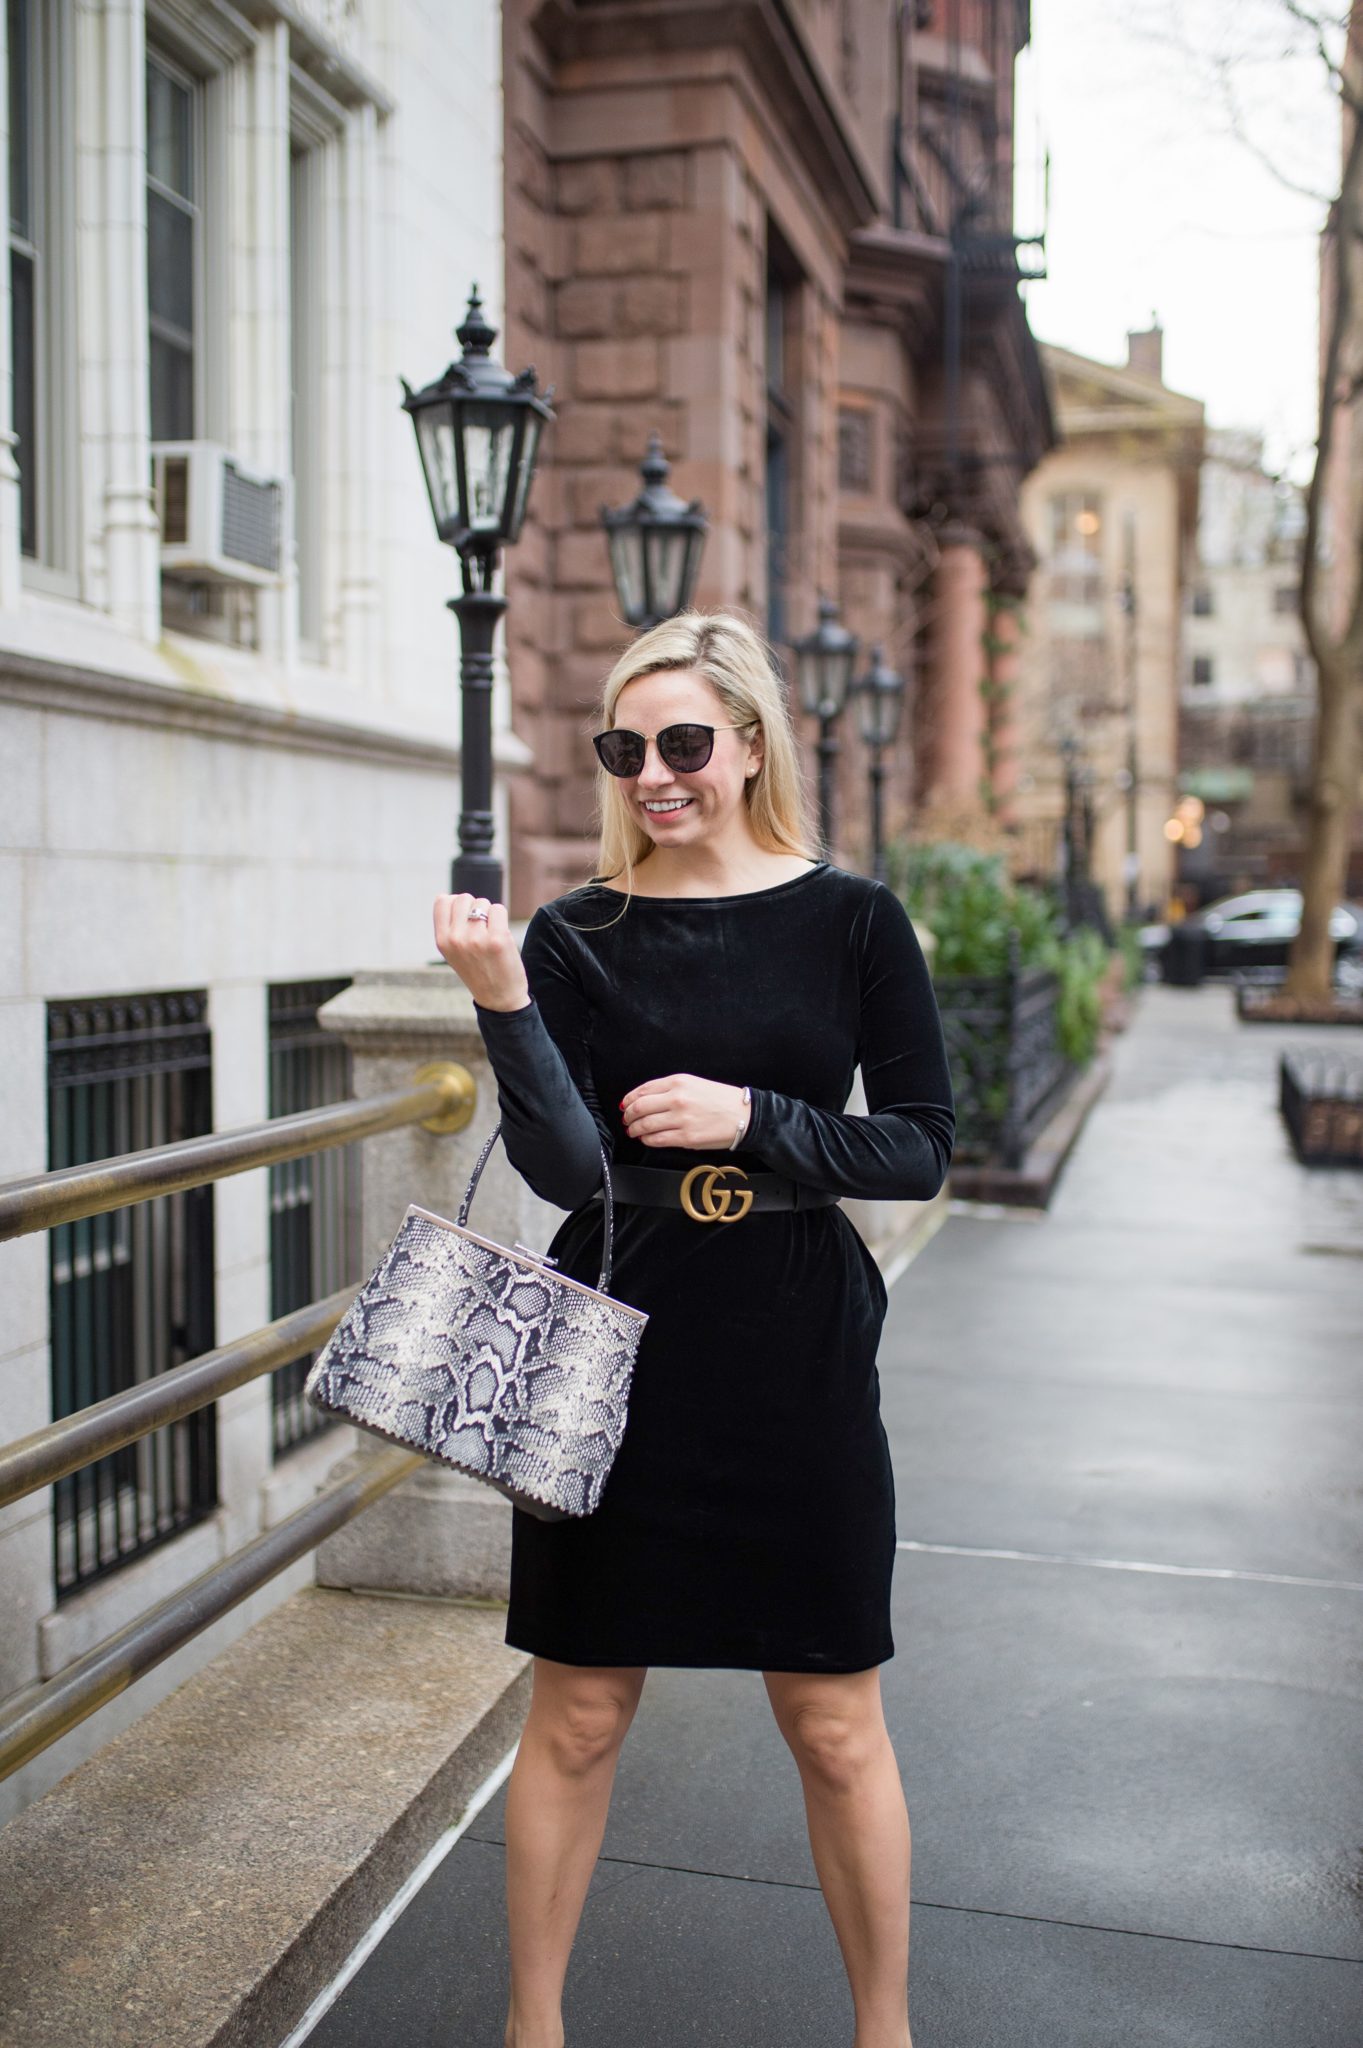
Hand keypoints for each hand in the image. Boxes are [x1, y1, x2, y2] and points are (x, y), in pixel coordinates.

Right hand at [432, 894, 530, 1012]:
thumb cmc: (477, 971)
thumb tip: (454, 897)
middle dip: (474, 908)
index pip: (442, 900)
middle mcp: (455, 939)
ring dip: (489, 914)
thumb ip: (450, 927)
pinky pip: (499, 909)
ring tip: (490, 935)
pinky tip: (501, 936)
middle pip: (464, 898)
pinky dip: (501, 919)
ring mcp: (476, 938)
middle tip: (481, 929)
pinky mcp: (498, 939)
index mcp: (442, 941)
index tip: (465, 918)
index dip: (456, 904)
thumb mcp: (453, 952)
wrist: (499, 999)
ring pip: (483, 903)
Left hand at [619, 1073, 748, 1149]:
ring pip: (645, 1125)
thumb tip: (645, 1100)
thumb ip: (670, 1089)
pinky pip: (657, 1140)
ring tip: (634, 1131)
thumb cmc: (721, 1100)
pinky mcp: (686, 1138)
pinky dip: (647, 1140)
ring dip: (635, 1129)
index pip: (643, 1090)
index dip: (630, 1099)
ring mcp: (681, 1119)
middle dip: (629, 1115)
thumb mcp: (694, 1084)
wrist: (743, 1115)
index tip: (626, 1105)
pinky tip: (647, 1139)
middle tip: (627, 1119)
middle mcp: (677, 1099)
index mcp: (679, 1082)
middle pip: (640, 1107)